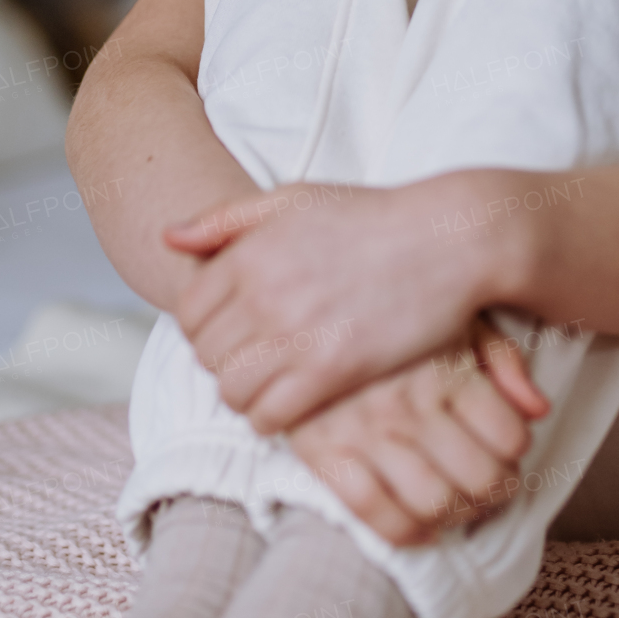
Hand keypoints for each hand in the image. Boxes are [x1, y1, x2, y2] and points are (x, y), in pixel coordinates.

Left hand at [164, 174, 520, 431]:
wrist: (449, 239)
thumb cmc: (374, 217)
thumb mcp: (296, 199)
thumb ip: (227, 218)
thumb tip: (168, 238)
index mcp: (250, 251)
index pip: (189, 312)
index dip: (204, 329)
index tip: (234, 333)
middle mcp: (263, 292)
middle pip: (206, 355)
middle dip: (225, 362)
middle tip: (256, 361)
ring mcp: (296, 333)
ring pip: (231, 391)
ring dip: (246, 394)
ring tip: (272, 385)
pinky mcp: (331, 369)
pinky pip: (269, 415)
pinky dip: (272, 418)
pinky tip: (294, 404)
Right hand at [286, 320, 549, 546]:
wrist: (300, 303)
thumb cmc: (392, 315)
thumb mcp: (454, 317)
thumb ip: (502, 359)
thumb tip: (538, 409)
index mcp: (445, 368)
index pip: (509, 438)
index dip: (518, 453)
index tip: (509, 451)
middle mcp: (409, 403)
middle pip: (481, 479)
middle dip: (498, 492)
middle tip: (494, 486)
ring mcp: (365, 431)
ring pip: (436, 503)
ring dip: (459, 516)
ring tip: (461, 504)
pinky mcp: (324, 452)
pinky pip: (376, 514)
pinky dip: (407, 532)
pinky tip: (421, 525)